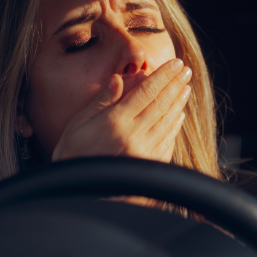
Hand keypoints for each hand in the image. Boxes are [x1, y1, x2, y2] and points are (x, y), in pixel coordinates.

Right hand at [52, 58, 191, 162]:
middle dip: (175, 85)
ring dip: (178, 103)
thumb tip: (118, 78)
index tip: (175, 63)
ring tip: (185, 88)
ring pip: (168, 122)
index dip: (163, 76)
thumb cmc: (72, 155)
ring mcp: (144, 153)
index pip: (147, 92)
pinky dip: (175, 126)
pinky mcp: (148, 166)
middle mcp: (134, 137)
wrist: (76, 192)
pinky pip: (167, 141)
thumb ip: (101, 101)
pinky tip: (178, 116)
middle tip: (185, 70)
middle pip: (161, 105)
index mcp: (116, 123)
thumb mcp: (78, 124)